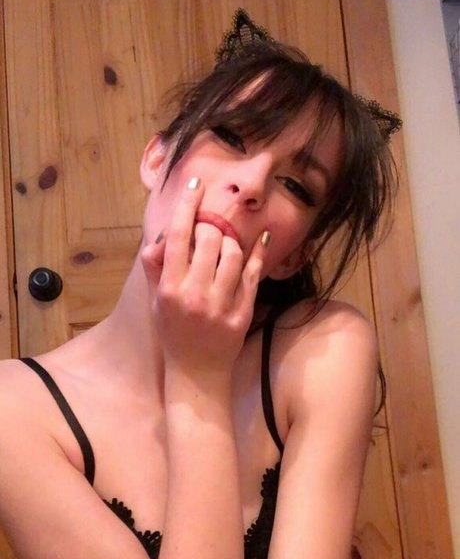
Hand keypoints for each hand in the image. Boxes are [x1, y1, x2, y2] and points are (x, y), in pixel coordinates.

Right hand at [141, 178, 268, 372]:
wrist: (197, 373)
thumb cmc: (173, 334)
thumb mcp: (155, 302)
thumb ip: (155, 268)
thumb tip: (162, 237)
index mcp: (169, 289)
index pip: (179, 236)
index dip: (188, 205)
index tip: (195, 185)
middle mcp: (195, 295)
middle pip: (209, 239)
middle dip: (210, 227)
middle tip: (208, 230)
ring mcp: (221, 305)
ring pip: (233, 253)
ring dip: (231, 241)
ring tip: (225, 246)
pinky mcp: (242, 314)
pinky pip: (253, 274)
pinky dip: (257, 252)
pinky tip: (259, 238)